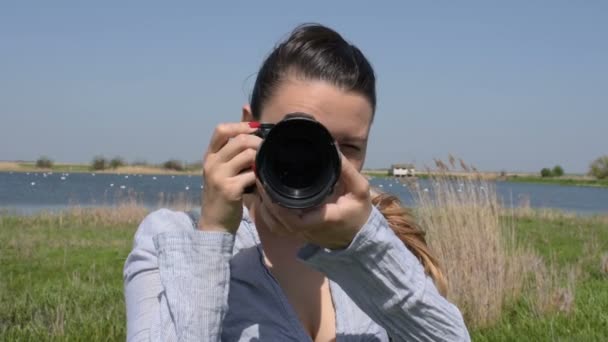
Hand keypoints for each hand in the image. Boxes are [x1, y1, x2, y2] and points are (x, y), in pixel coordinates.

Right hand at [199, 122, 261, 233]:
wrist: (214, 223)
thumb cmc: (223, 193)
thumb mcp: (223, 168)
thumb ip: (234, 146)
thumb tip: (247, 112)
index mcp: (209, 156)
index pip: (221, 130)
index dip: (241, 125)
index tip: (256, 129)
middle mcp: (212, 163)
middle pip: (239, 141)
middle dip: (258, 142)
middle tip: (267, 150)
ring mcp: (219, 176)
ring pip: (247, 155)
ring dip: (260, 158)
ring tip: (263, 166)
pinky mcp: (229, 189)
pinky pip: (252, 175)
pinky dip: (260, 176)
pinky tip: (261, 181)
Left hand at [257, 154, 371, 248]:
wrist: (360, 235)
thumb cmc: (360, 212)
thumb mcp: (360, 189)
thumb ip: (347, 170)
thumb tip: (332, 148)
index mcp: (322, 219)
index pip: (293, 218)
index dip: (276, 205)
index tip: (268, 185)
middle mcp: (308, 230)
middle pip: (277, 221)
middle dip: (265, 201)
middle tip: (259, 177)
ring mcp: (302, 233)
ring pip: (274, 226)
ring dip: (264, 208)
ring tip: (261, 185)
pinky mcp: (299, 233)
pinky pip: (278, 228)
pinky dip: (268, 215)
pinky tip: (265, 198)